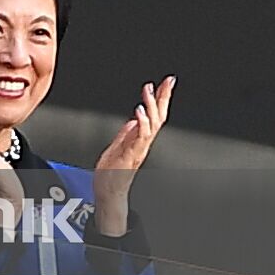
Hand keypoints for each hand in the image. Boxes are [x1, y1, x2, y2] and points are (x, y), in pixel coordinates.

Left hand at [93, 75, 175, 234]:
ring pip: (152, 125)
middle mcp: (142, 144)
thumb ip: (125, 134)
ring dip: (151, 107)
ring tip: (149, 92)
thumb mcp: (116, 147)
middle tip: (166, 81)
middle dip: (164, 98)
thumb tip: (132, 120)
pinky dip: (141, 124)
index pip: (154, 115)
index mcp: (139, 140)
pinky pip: (139, 138)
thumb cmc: (111, 173)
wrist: (108, 193)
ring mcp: (138, 149)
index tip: (167, 82)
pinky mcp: (130, 155)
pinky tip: (138, 113)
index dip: (161, 99)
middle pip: (159, 117)